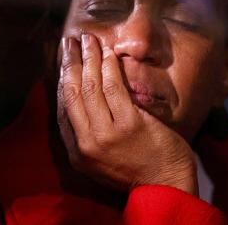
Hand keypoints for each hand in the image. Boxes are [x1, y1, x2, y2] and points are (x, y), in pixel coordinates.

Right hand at [57, 34, 197, 194]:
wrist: (165, 186)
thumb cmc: (137, 169)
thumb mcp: (101, 160)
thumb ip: (89, 135)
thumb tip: (82, 99)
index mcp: (77, 152)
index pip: (63, 108)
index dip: (62, 79)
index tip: (65, 61)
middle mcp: (86, 143)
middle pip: (72, 93)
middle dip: (70, 62)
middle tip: (70, 42)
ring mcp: (107, 134)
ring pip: (90, 87)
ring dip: (89, 59)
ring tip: (88, 40)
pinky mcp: (129, 125)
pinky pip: (113, 89)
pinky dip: (109, 68)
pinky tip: (108, 54)